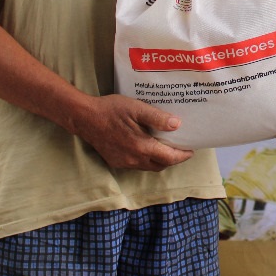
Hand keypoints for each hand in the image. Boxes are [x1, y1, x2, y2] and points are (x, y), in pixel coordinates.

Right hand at [72, 94, 194, 170]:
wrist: (84, 117)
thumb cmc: (111, 110)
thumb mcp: (136, 108)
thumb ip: (157, 118)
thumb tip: (177, 125)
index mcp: (142, 147)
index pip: (169, 158)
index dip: (182, 156)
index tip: (191, 150)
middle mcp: (134, 159)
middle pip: (160, 165)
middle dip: (172, 159)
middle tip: (180, 149)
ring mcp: (124, 162)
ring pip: (148, 167)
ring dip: (159, 160)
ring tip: (165, 148)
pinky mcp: (115, 161)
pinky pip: (136, 165)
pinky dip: (146, 160)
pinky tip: (146, 148)